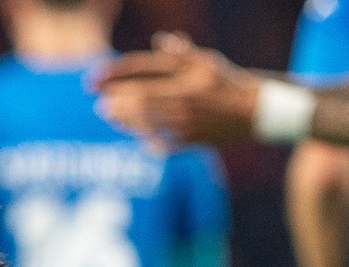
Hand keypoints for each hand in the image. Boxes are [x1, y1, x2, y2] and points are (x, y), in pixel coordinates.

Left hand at [96, 33, 261, 144]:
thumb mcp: (206, 61)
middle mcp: (183, 100)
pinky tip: (138, 135)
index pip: (141, 72)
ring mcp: (185, 123)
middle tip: (101, 103)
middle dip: (116, 102)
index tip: (95, 80)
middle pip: (138, 100)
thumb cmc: (226, 81)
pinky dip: (147, 139)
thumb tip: (160, 40)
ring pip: (145, 123)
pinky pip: (161, 143)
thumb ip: (181, 53)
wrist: (253, 111)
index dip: (114, 75)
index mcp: (185, 77)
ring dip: (124, 120)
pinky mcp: (189, 141)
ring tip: (111, 115)